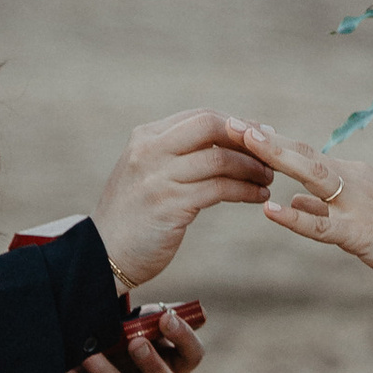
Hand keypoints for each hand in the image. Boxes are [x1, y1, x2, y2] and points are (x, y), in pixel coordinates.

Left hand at [64, 312, 205, 372]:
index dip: (183, 337)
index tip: (166, 317)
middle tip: (136, 342)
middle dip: (151, 363)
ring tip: (89, 357)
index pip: (193, 354)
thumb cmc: (122, 343)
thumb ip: (148, 314)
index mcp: (176, 364)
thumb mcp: (137, 327)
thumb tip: (152, 277)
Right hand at [92, 110, 273, 288]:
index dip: (235, 124)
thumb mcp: (148, 174)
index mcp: (145, 137)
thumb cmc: (134, 217)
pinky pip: (220, 189)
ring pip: (220, 159)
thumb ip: (177, 154)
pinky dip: (245, 191)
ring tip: (268, 178)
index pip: (199, 117)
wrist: (102, 255)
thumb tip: (227, 137)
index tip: (260, 136)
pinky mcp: (170, 205)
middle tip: (270, 154)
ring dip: (252, 167)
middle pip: (210, 126)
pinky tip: (257, 196)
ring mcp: (159, 177)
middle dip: (246, 138)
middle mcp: (150, 151)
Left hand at [232, 123, 372, 301]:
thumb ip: (324, 209)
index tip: (240, 128)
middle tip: (230, 121)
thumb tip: (293, 200)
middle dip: (265, 139)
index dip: (271, 142)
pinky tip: (269, 211)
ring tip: (246, 141)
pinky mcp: (361, 234)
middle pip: (303, 154)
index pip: (305, 154)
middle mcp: (354, 182)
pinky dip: (295, 218)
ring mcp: (357, 206)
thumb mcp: (361, 219)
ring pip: (311, 176)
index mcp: (353, 177)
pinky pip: (322, 226)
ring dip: (277, 156)